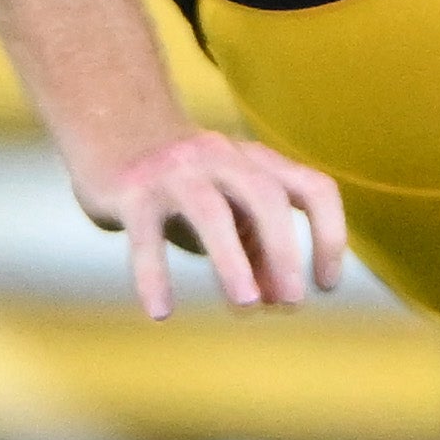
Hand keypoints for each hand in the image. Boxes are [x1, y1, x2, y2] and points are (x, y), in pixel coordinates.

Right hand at [76, 128, 352, 317]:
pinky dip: (153, 276)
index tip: (325, 286)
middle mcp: (221, 158)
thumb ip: (257, 252)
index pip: (313, 189)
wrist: (110, 126)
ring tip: (247, 304)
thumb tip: (281, 300)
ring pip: (210, 211)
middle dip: (284, 250)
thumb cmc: (184, 184)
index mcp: (256, 163)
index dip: (329, 236)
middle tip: (292, 302)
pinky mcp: (131, 190)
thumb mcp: (229, 214)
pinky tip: (160, 313)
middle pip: (266, 196)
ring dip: (233, 260)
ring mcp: (174, 171)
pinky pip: (145, 236)